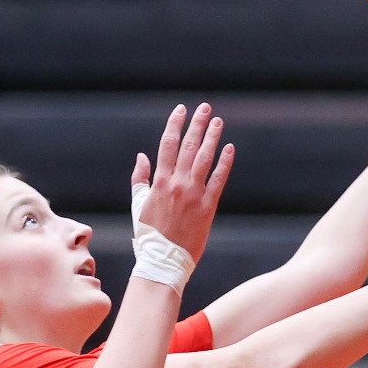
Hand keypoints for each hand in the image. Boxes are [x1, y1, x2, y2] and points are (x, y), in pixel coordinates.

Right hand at [130, 102, 232, 262]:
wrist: (163, 259)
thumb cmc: (150, 234)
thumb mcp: (138, 204)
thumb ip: (139, 179)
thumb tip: (141, 156)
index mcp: (159, 181)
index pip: (168, 144)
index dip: (175, 124)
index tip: (182, 109)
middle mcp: (176, 184)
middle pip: (188, 146)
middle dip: (197, 124)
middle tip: (205, 108)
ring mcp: (193, 194)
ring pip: (204, 159)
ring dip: (212, 137)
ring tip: (218, 122)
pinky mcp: (208, 207)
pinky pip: (218, 180)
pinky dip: (224, 163)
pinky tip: (229, 148)